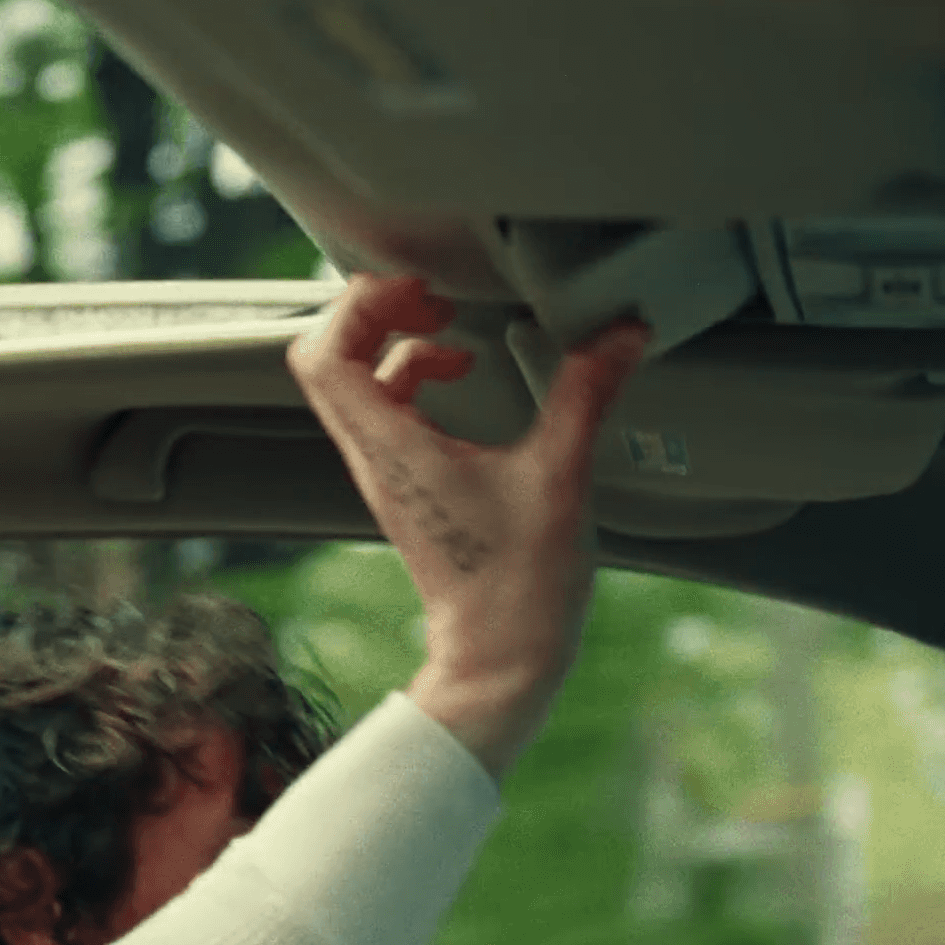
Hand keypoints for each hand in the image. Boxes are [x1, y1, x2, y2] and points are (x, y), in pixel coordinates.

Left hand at [287, 273, 645, 780]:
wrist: (499, 657)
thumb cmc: (518, 585)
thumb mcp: (560, 475)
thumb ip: (587, 393)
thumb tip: (621, 333)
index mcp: (390, 449)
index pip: (323, 357)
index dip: (358, 306)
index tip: (419, 288)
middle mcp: (373, 457)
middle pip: (327, 360)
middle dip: (374, 313)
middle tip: (432, 296)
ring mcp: (384, 472)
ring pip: (353, 385)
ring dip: (394, 343)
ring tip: (452, 328)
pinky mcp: (406, 486)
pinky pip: (384, 412)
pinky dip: (412, 378)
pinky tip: (463, 376)